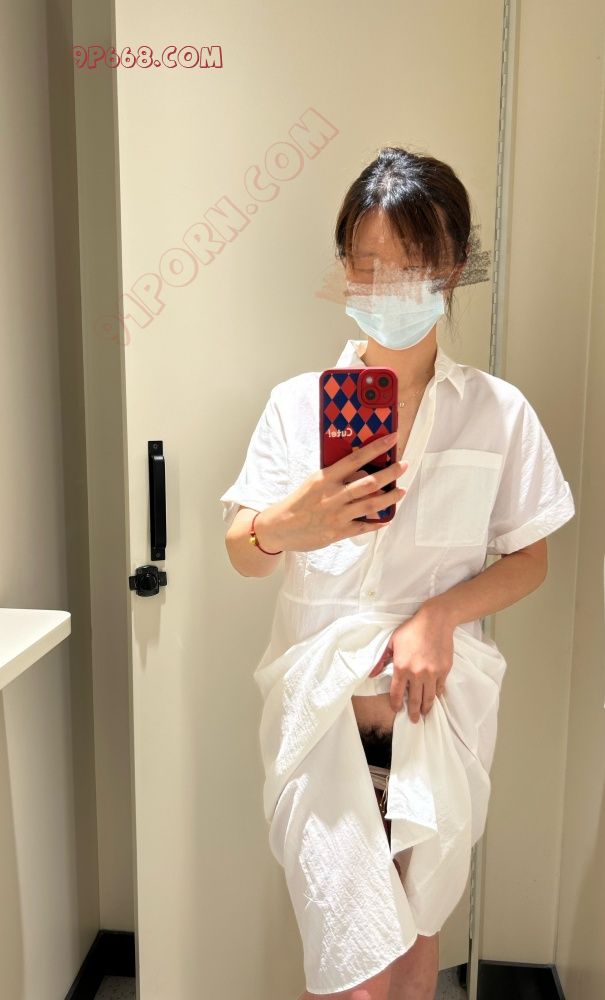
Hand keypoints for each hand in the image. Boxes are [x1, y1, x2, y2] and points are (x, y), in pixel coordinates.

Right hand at [255, 432, 407, 552]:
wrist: (278, 527)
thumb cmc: (297, 503)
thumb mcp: (313, 482)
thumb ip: (335, 477)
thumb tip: (361, 470)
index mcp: (325, 478)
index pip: (355, 459)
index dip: (376, 448)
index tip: (392, 439)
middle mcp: (333, 495)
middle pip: (369, 482)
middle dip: (390, 473)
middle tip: (403, 465)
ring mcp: (337, 515)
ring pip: (371, 504)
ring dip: (390, 496)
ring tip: (402, 491)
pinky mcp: (338, 532)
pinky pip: (363, 526)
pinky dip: (377, 523)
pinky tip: (387, 518)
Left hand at [368, 605, 454, 721]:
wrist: (435, 621)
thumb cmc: (411, 630)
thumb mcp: (392, 642)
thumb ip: (382, 659)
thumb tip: (373, 674)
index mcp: (401, 667)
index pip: (396, 693)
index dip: (396, 704)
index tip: (396, 709)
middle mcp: (417, 674)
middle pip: (414, 700)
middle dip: (412, 713)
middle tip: (413, 720)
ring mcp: (432, 673)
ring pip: (428, 697)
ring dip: (426, 708)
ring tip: (424, 714)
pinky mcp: (444, 670)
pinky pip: (439, 688)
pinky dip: (436, 694)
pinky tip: (434, 697)